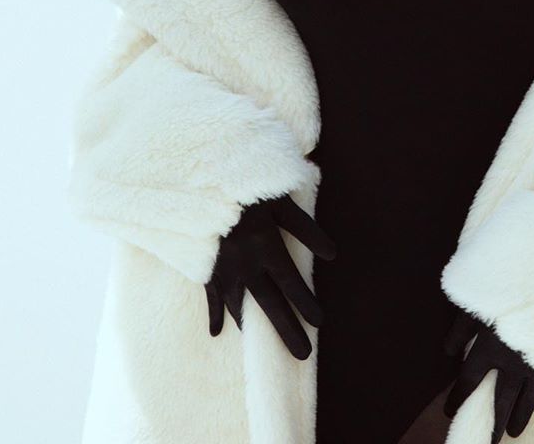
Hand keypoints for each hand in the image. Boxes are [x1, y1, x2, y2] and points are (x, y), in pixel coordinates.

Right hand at [204, 192, 336, 359]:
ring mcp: (221, 268)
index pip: (291, 283)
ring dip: (252, 326)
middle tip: (302, 354)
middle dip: (287, 330)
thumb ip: (306, 229)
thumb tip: (333, 255)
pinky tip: (217, 332)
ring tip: (265, 346)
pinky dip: (214, 314)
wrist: (200, 179)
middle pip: (269, 304)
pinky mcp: (203, 266)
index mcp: (266, 246)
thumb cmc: (247, 185)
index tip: (319, 322)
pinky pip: (209, 296)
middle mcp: (244, 264)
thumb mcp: (281, 201)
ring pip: (239, 305)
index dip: (306, 303)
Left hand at [441, 306, 533, 441]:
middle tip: (490, 442)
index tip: (449, 412)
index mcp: (489, 349)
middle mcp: (513, 363)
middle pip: (500, 401)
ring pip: (528, 398)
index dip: (457, 398)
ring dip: (521, 416)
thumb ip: (460, 329)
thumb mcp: (475, 302)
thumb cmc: (506, 285)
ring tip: (514, 432)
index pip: (468, 382)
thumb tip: (447, 352)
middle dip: (493, 423)